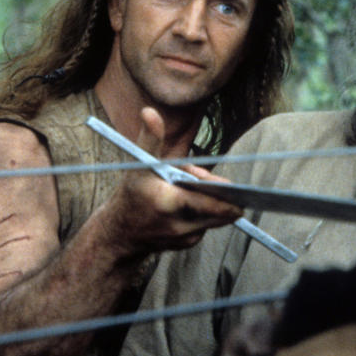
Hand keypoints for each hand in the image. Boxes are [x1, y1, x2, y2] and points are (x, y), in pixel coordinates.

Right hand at [97, 108, 242, 254]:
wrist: (119, 233)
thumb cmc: (133, 194)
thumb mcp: (140, 165)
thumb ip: (150, 139)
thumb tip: (150, 112)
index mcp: (169, 201)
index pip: (212, 203)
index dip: (228, 196)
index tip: (236, 187)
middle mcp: (180, 225)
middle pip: (220, 211)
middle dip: (220, 194)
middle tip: (215, 183)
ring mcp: (186, 238)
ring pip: (215, 216)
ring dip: (212, 203)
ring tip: (191, 191)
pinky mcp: (188, 244)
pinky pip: (207, 224)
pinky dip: (204, 213)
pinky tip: (188, 205)